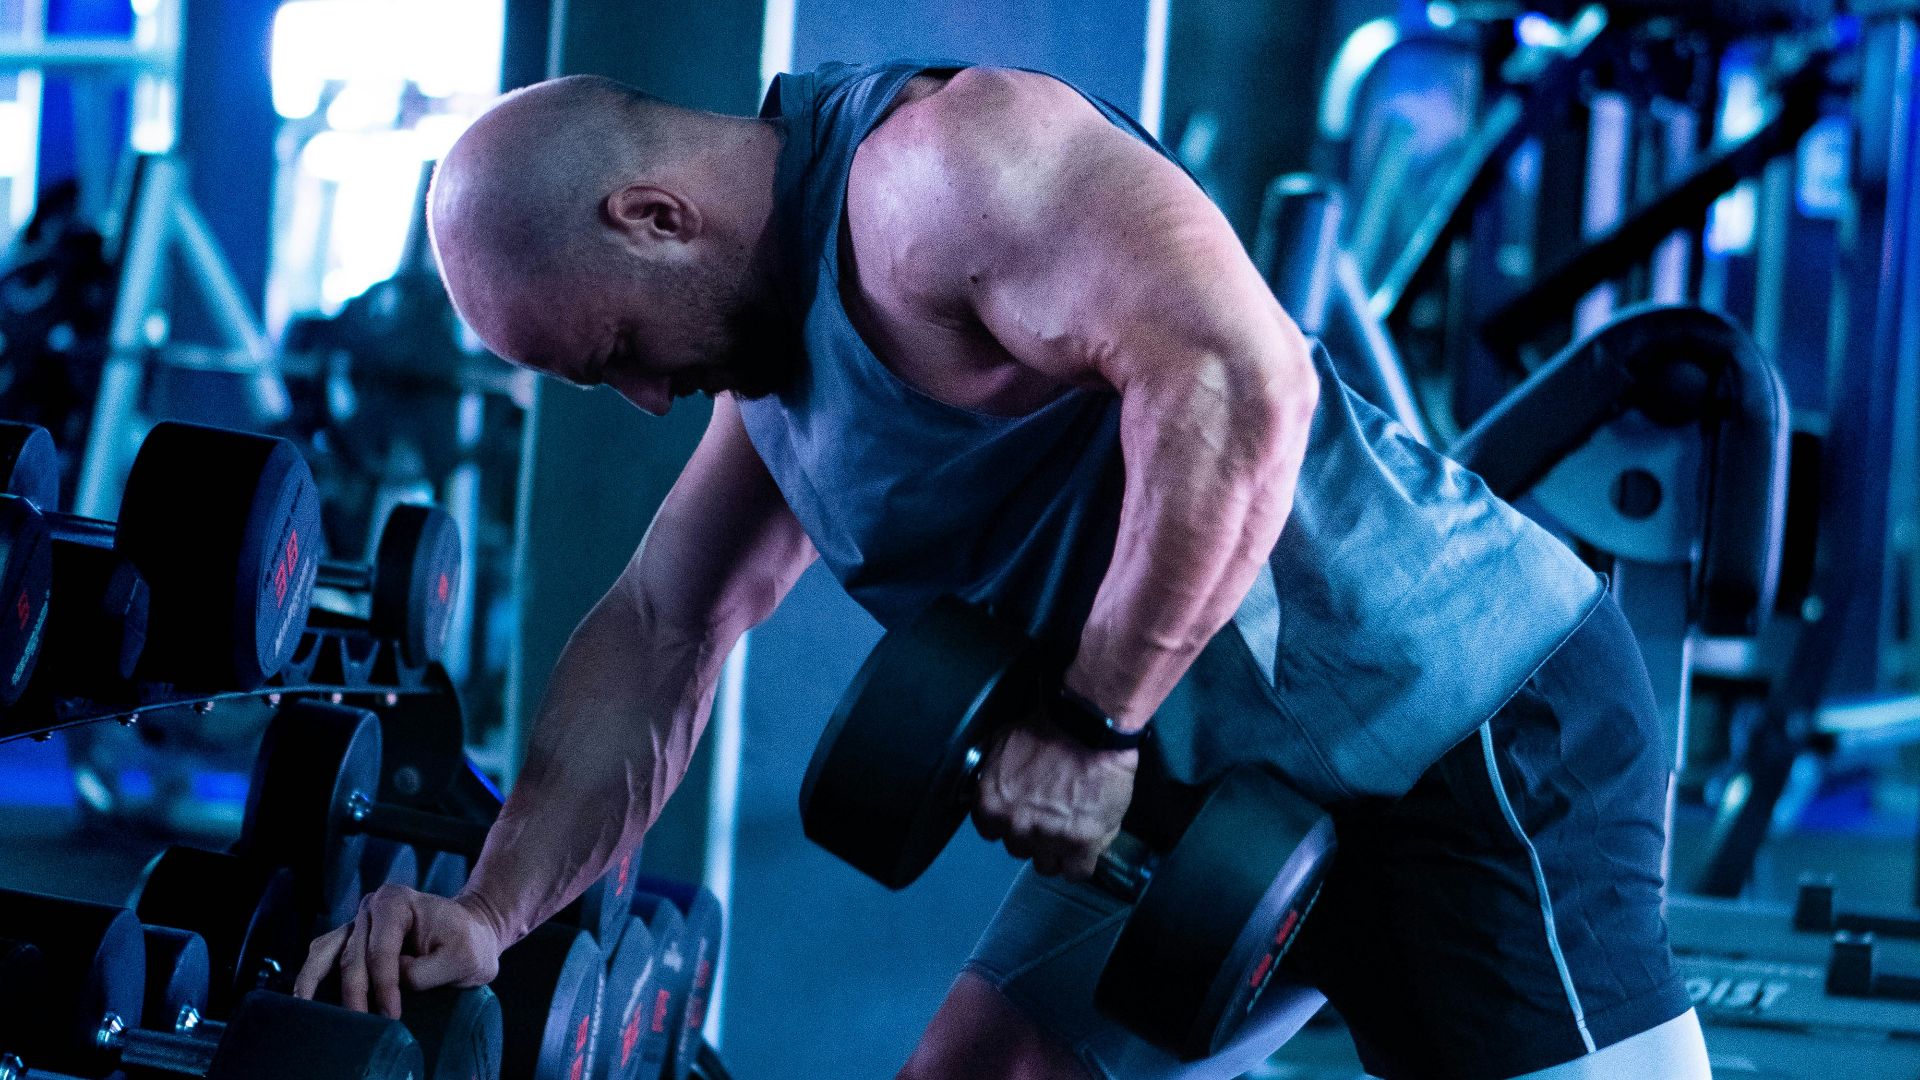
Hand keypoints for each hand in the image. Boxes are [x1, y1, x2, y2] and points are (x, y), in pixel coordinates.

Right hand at [293, 884, 501, 1017]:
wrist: (472, 936)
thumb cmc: (470, 945)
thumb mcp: (465, 958)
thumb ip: (428, 970)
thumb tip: (396, 979)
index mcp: (396, 902)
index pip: (381, 949)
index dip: (383, 985)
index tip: (392, 1015)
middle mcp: (371, 908)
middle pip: (352, 955)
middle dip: (354, 993)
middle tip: (360, 1025)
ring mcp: (358, 924)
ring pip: (327, 953)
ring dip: (315, 981)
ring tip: (304, 1007)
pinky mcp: (352, 941)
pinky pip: (325, 957)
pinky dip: (313, 976)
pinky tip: (305, 998)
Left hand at [971, 722, 1137, 880]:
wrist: (1087, 728)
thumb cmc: (1045, 729)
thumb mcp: (1000, 742)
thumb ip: (989, 772)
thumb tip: (984, 782)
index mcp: (991, 805)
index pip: (990, 832)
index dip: (1007, 822)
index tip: (1021, 813)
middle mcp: (1015, 828)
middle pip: (1018, 848)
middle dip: (1032, 835)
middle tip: (1050, 816)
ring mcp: (1048, 840)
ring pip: (1046, 866)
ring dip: (1056, 853)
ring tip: (1071, 832)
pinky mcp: (1082, 846)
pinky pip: (1076, 872)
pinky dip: (1081, 863)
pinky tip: (1086, 849)